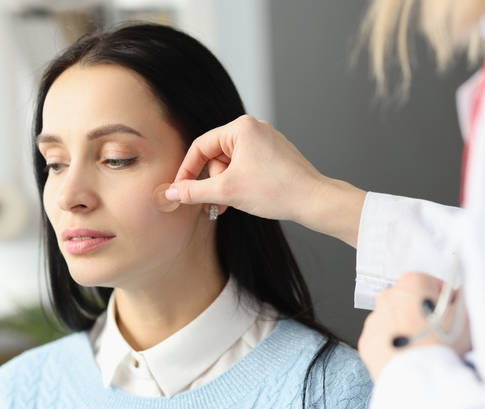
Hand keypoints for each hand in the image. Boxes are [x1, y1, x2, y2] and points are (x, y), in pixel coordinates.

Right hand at [169, 115, 366, 246]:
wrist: (314, 201)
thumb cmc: (276, 191)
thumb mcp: (227, 191)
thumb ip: (194, 191)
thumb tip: (170, 193)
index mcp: (242, 127)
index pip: (201, 146)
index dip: (187, 170)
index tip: (180, 191)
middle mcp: (255, 128)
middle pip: (217, 155)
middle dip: (215, 182)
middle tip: (219, 203)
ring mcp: (267, 141)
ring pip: (232, 163)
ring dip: (228, 185)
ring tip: (235, 203)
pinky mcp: (276, 154)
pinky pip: (248, 166)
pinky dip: (242, 183)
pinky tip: (249, 198)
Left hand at [358, 272, 471, 380]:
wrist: (419, 378)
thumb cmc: (442, 345)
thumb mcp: (466, 316)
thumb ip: (465, 298)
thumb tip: (463, 294)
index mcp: (412, 283)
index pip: (432, 284)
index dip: (444, 301)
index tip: (449, 315)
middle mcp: (389, 297)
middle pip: (410, 302)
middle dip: (423, 314)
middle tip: (437, 335)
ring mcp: (375, 320)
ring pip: (395, 321)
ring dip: (407, 330)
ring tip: (423, 349)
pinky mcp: (367, 342)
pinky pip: (382, 340)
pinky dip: (393, 346)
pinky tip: (407, 357)